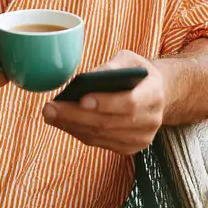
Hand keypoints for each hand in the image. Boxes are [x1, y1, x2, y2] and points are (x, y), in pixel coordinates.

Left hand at [42, 50, 164, 153]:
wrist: (157, 95)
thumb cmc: (138, 74)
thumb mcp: (131, 60)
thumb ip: (114, 65)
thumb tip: (92, 77)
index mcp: (154, 94)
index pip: (130, 103)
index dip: (105, 103)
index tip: (81, 98)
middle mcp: (151, 120)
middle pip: (109, 123)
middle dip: (76, 116)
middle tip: (50, 108)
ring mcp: (141, 138)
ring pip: (101, 135)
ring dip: (72, 126)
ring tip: (50, 114)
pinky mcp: (129, 147)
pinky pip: (100, 143)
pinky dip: (79, 133)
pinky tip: (63, 122)